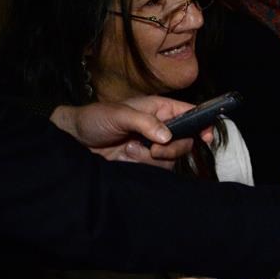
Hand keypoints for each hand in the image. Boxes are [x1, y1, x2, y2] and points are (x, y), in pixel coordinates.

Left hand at [51, 95, 201, 166]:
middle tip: (154, 148)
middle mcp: (162, 127)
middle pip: (186, 141)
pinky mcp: (145, 162)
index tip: (205, 137)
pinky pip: (158, 169)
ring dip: (151, 158)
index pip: (191, 113)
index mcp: (160, 109)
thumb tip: (167, 136)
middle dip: (172, 148)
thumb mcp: (119, 114)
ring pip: (172, 158)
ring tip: (129, 149)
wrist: (74, 141)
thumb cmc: (95, 119)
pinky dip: (143, 166)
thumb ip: (145, 122)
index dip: (203, 123)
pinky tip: (126, 157)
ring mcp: (154, 146)